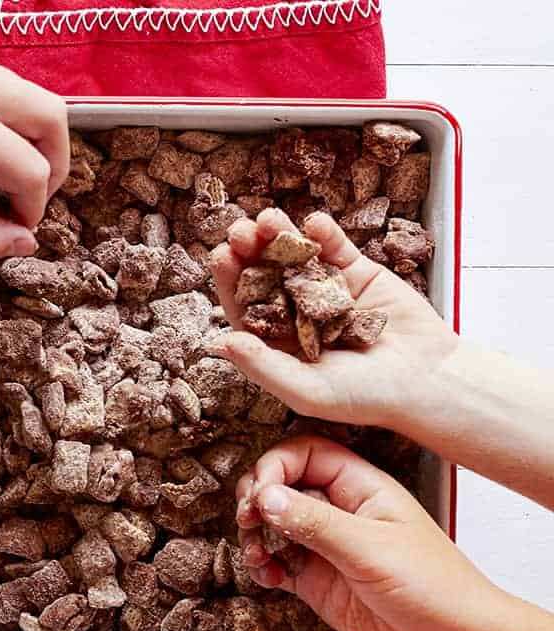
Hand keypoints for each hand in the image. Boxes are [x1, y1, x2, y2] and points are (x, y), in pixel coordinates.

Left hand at [0, 42, 68, 263]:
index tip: (10, 228)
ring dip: (32, 140)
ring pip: (32, 96)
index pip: (32, 171)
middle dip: (54, 166)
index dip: (31, 210)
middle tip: (25, 197)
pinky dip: (4, 120)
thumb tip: (24, 242)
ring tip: (2, 173)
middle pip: (53, 119)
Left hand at [209, 208, 458, 426]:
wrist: (428, 381)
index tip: (220, 257)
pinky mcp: (356, 272)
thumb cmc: (365, 397)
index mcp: (277, 342)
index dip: (230, 282)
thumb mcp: (307, 390)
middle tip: (240, 231)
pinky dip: (324, 232)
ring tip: (269, 219)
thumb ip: (263, 367)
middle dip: (250, 251)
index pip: (243, 307)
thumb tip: (218, 343)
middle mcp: (295, 312)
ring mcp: (324, 289)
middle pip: (263, 275)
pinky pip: (336, 247)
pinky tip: (313, 222)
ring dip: (280, 234)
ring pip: (295, 255)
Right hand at [236, 434, 500, 630]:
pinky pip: (277, 561)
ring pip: (273, 523)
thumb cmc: (432, 584)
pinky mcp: (316, 577)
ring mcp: (325, 543)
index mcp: (359, 485)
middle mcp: (338, 508)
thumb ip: (314, 521)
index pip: (305, 453)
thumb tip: (266, 495)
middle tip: (248, 519)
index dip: (276, 465)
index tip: (260, 492)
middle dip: (258, 497)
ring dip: (255, 534)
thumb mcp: (370, 548)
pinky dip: (264, 566)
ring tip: (257, 553)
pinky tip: (268, 575)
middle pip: (282, 484)